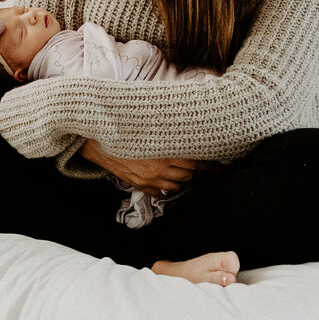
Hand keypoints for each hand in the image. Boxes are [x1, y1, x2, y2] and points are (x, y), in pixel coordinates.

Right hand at [80, 138, 207, 194]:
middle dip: (202, 175)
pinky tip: (175, 184)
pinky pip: (161, 192)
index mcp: (163, 153)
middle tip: (213, 173)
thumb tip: (188, 130)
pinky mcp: (139, 185)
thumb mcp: (149, 127)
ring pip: (177, 186)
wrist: (97, 141)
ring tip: (196, 177)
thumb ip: (169, 132)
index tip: (220, 167)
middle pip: (189, 176)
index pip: (195, 163)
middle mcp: (158, 169)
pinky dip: (170, 189)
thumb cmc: (124, 129)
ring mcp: (148, 180)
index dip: (210, 167)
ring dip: (188, 182)